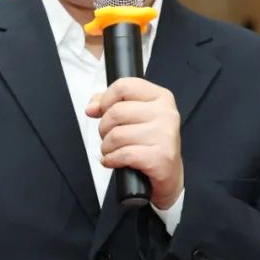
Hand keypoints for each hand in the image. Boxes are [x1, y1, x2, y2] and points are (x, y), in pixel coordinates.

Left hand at [85, 77, 182, 209]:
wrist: (168, 173)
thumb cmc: (148, 142)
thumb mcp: (133, 116)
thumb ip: (110, 104)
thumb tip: (92, 107)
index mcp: (161, 97)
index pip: (123, 86)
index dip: (105, 100)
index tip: (102, 111)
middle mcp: (166, 113)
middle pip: (116, 112)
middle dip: (104, 128)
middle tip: (109, 137)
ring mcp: (166, 135)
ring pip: (117, 135)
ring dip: (107, 147)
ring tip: (114, 151)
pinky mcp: (162, 157)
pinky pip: (124, 154)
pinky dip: (112, 160)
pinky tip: (115, 161)